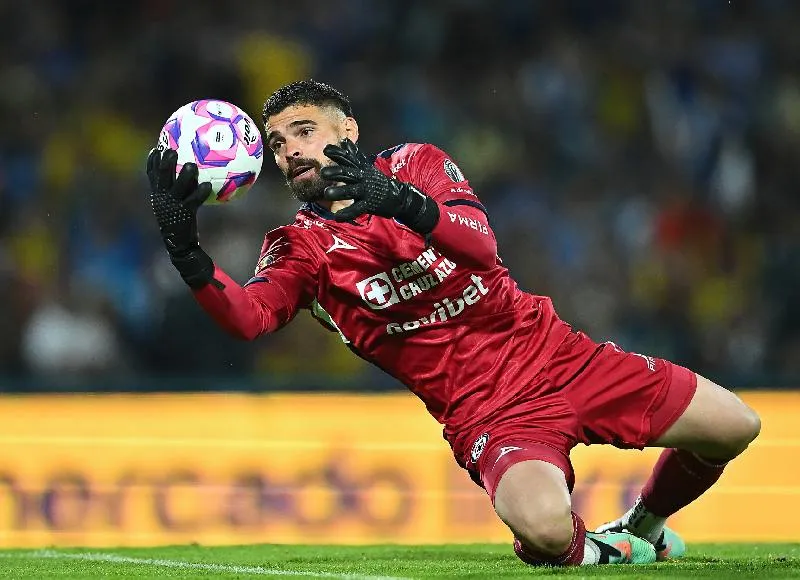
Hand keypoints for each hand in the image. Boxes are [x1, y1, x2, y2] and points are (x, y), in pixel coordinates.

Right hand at [146, 148, 215, 287]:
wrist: (180, 245)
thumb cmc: (181, 222)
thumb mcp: (175, 206)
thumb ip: (180, 191)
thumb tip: (193, 173)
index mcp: (158, 195)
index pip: (151, 176)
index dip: (152, 162)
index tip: (156, 148)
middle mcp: (162, 199)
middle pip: (161, 178)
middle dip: (164, 163)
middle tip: (171, 150)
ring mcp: (172, 206)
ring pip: (176, 188)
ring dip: (184, 176)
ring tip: (191, 165)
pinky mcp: (184, 214)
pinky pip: (193, 201)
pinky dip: (200, 193)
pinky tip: (207, 185)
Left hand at [320, 139, 438, 233]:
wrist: (397, 196)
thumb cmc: (376, 181)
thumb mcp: (366, 167)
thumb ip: (354, 155)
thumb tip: (344, 141)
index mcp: (361, 169)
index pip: (348, 159)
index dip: (338, 154)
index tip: (326, 149)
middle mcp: (362, 178)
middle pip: (348, 173)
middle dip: (336, 172)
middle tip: (323, 172)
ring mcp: (365, 191)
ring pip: (351, 191)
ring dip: (339, 192)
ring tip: (327, 193)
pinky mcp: (368, 205)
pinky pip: (356, 209)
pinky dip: (346, 213)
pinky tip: (336, 216)